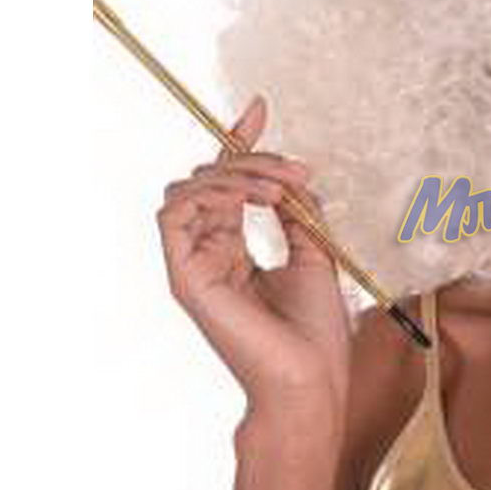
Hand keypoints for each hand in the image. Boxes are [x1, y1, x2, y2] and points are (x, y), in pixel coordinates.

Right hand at [155, 94, 350, 449]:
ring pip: (189, 189)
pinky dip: (213, 192)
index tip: (259, 108)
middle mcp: (207, 254)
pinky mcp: (184, 277)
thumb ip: (297, 215)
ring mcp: (192, 266)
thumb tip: (294, 178)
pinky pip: (175, 214)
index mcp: (233, 251)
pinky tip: (256, 199)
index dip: (238, 143)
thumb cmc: (315, 334)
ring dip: (234, 174)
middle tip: (296, 170)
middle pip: (208, 179)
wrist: (311, 381)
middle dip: (249, 159)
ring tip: (279, 187)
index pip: (226, 183)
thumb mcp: (314, 256)